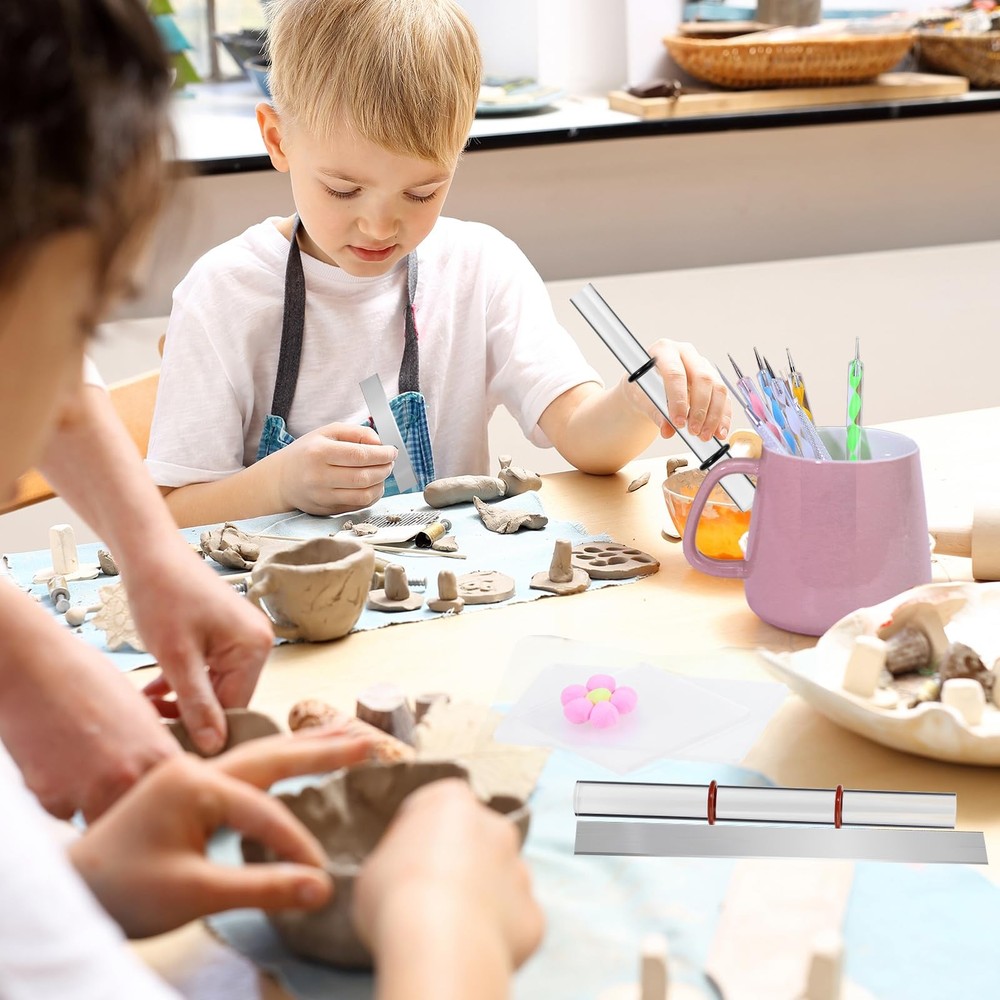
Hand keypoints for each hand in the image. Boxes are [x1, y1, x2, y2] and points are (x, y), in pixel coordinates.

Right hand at [0, 595, 179, 820]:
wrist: (34, 669)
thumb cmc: (87, 680)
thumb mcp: (139, 710)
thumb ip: (153, 747)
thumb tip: (163, 771)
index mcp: (158, 754)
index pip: (176, 796)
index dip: (165, 796)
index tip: (156, 794)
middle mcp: (129, 777)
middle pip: (140, 817)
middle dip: (130, 806)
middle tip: (116, 787)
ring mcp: (89, 791)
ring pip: (101, 821)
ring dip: (95, 806)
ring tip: (86, 774)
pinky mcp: (50, 797)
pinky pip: (64, 813)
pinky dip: (62, 798)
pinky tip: (59, 767)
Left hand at [68, 726, 372, 937]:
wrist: (73, 890)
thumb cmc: (125, 891)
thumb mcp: (195, 893)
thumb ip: (262, 887)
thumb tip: (321, 888)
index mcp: (196, 784)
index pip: (265, 813)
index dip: (296, 846)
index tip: (319, 878)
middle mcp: (196, 768)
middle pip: (271, 755)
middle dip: (321, 750)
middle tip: (367, 741)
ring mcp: (190, 773)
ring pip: (259, 755)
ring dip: (302, 748)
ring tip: (343, 737)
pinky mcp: (186, 786)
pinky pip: (243, 767)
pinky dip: (277, 760)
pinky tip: (291, 760)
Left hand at [127, 539, 274, 755]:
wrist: (151, 554)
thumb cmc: (163, 598)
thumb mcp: (177, 658)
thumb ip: (197, 704)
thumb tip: (214, 746)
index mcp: (255, 647)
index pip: (236, 706)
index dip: (203, 729)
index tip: (169, 742)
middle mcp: (258, 642)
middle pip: (227, 697)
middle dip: (190, 712)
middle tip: (151, 722)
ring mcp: (242, 638)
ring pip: (215, 686)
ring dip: (183, 699)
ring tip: (147, 707)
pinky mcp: (225, 635)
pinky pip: (209, 670)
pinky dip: (184, 682)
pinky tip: (154, 692)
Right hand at [273, 423, 396, 515]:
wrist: (282, 479)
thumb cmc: (308, 452)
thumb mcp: (327, 432)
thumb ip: (356, 432)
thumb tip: (379, 443)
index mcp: (319, 452)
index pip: (359, 455)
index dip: (382, 454)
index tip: (392, 451)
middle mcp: (319, 476)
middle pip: (363, 477)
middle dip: (384, 469)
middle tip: (390, 462)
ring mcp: (322, 496)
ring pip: (363, 495)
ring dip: (380, 484)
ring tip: (382, 473)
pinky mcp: (327, 510)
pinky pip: (358, 506)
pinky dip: (371, 496)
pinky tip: (372, 485)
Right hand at [354, 780, 543, 972]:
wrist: (439, 948)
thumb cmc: (395, 897)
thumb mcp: (375, 868)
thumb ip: (399, 861)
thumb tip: (407, 877)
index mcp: (451, 802)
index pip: (437, 807)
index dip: (419, 836)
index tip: (404, 863)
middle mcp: (495, 826)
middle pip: (477, 839)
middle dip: (460, 862)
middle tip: (429, 898)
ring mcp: (520, 870)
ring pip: (501, 880)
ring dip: (483, 897)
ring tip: (451, 931)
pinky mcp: (534, 915)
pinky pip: (513, 922)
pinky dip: (498, 935)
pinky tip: (471, 951)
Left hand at [625, 339, 730, 441]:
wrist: (647, 388)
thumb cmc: (642, 389)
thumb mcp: (641, 399)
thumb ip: (654, 412)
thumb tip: (667, 430)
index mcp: (664, 350)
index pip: (675, 373)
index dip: (678, 399)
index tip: (678, 422)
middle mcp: (687, 354)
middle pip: (702, 379)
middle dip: (700, 409)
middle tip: (693, 431)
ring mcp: (703, 365)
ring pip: (717, 388)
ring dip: (714, 416)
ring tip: (704, 436)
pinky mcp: (714, 380)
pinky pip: (724, 398)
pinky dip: (723, 417)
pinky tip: (718, 432)